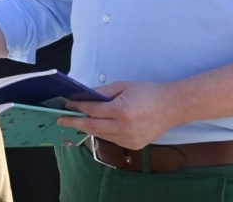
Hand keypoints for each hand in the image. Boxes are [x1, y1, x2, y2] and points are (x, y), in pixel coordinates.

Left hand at [59, 81, 179, 149]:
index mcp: (122, 111)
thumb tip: (81, 97)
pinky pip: (111, 139)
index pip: (93, 111)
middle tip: (60, 120)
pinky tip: (95, 126)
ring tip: (75, 122)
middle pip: (93, 126)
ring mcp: (130, 139)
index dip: (77, 108)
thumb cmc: (146, 92)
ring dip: (87, 128)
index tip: (66, 105)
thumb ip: (101, 93)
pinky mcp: (134, 145)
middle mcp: (125, 128)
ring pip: (101, 135)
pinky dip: (101, 132)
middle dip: (75, 122)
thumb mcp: (122, 86)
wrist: (172, 107)